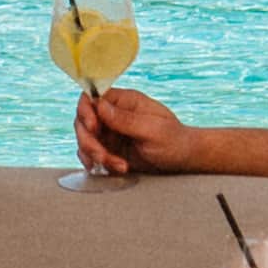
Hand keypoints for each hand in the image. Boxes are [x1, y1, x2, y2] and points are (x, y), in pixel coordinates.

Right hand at [74, 79, 191, 183]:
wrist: (184, 158)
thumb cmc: (174, 139)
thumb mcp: (152, 129)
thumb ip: (125, 119)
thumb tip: (99, 105)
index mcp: (124, 101)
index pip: (92, 98)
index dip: (86, 112)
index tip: (93, 128)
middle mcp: (113, 115)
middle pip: (83, 122)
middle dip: (89, 141)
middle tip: (102, 156)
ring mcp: (111, 132)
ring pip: (86, 140)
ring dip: (95, 155)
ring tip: (118, 166)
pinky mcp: (111, 149)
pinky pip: (92, 154)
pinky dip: (97, 163)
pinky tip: (113, 169)